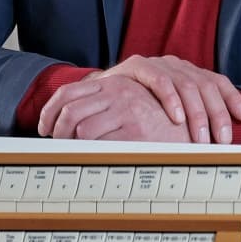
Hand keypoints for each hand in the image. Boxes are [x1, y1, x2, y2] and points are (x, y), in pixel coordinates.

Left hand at [39, 75, 190, 142]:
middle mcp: (118, 92)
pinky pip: (100, 145)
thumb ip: (107, 103)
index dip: (49, 112)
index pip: (68, 93)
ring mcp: (127, 111)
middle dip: (57, 132)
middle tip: (56, 145)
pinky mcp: (136, 131)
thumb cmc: (161, 116)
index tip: (45, 128)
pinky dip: (89, 154)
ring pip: (81, 130)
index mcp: (114, 82)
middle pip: (69, 112)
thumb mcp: (132, 100)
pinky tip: (90, 159)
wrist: (195, 122)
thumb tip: (72, 123)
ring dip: (71, 145)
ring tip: (73, 154)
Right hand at [94, 55, 240, 143]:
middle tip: (222, 140)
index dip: (232, 98)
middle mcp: (176, 65)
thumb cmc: (137, 106)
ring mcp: (157, 64)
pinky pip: (159, 79)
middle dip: (217, 113)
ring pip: (187, 84)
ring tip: (201, 137)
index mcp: (187, 73)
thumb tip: (219, 142)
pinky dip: (170, 99)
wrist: (99, 93)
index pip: (217, 81)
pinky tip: (176, 118)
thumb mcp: (167, 112)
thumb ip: (189, 119)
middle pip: (206, 85)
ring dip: (197, 113)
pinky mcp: (137, 66)